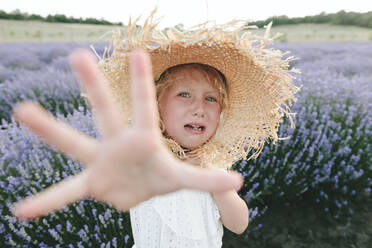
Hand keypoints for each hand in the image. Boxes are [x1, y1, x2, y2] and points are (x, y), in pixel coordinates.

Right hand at [12, 49, 242, 219]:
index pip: (144, 105)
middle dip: (94, 85)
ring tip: (23, 109)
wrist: (141, 193)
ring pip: (74, 142)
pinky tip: (22, 211)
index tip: (138, 52)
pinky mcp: (93, 184)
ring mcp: (101, 162)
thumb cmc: (161, 176)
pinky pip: (66, 191)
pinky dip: (48, 201)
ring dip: (50, 128)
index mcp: (143, 138)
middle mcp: (118, 143)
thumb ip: (207, 180)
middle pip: (105, 110)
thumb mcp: (183, 179)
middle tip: (78, 54)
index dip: (142, 81)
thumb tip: (238, 180)